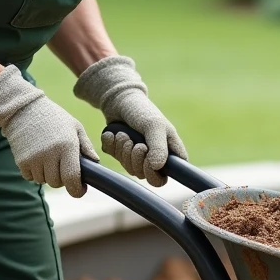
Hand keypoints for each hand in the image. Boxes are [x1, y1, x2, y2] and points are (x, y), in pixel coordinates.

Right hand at [0, 65, 98, 197]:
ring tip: (47, 157)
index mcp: (67, 146)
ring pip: (44, 181)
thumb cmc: (54, 118)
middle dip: (62, 178)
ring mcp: (34, 159)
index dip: (77, 190)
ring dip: (47, 175)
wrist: (24, 109)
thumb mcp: (74, 127)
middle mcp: (50, 154)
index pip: (72, 178)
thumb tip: (96, 162)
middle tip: (61, 165)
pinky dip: (34, 172)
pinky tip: (36, 157)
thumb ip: (86, 146)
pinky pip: (31, 178)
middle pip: (58, 183)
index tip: (80, 189)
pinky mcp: (21, 161)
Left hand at [73, 56, 186, 186]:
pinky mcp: (121, 153)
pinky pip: (113, 160)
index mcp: (168, 153)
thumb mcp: (154, 126)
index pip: (162, 179)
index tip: (146, 156)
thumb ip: (158, 147)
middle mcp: (154, 157)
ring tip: (123, 134)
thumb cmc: (142, 111)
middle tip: (133, 142)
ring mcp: (137, 156)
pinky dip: (111, 146)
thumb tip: (157, 167)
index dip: (152, 173)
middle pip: (142, 175)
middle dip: (134, 158)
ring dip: (122, 150)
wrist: (119, 99)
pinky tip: (113, 135)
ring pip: (128, 168)